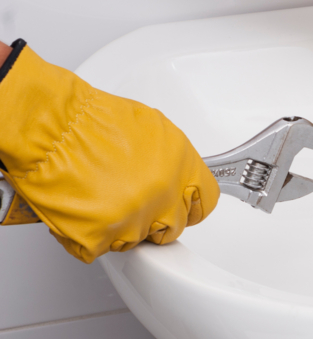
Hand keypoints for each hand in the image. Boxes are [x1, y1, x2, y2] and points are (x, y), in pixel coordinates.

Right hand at [0, 41, 218, 262]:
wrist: (51, 128)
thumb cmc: (93, 121)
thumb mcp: (154, 129)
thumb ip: (173, 161)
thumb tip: (177, 176)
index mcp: (183, 168)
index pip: (205, 202)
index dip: (189, 205)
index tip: (181, 206)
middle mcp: (164, 196)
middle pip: (173, 226)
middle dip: (155, 218)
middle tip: (132, 201)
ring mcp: (135, 220)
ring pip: (137, 240)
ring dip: (121, 226)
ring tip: (101, 198)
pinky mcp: (102, 237)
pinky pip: (103, 247)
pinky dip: (91, 234)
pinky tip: (83, 209)